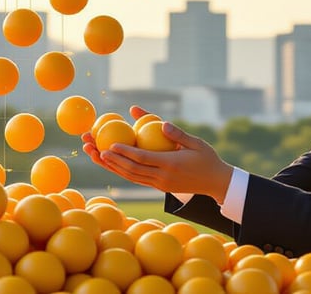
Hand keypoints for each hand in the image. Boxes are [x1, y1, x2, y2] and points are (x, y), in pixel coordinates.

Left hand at [81, 106, 233, 201]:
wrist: (216, 183)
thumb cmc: (208, 159)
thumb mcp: (197, 143)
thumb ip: (178, 134)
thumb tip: (161, 123)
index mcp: (170, 165)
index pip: (142, 159)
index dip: (125, 153)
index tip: (109, 145)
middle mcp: (162, 178)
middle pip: (131, 170)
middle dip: (110, 160)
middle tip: (94, 148)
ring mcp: (159, 184)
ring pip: (130, 177)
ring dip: (111, 166)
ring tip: (95, 155)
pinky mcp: (159, 187)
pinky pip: (136, 179)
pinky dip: (122, 171)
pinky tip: (110, 163)